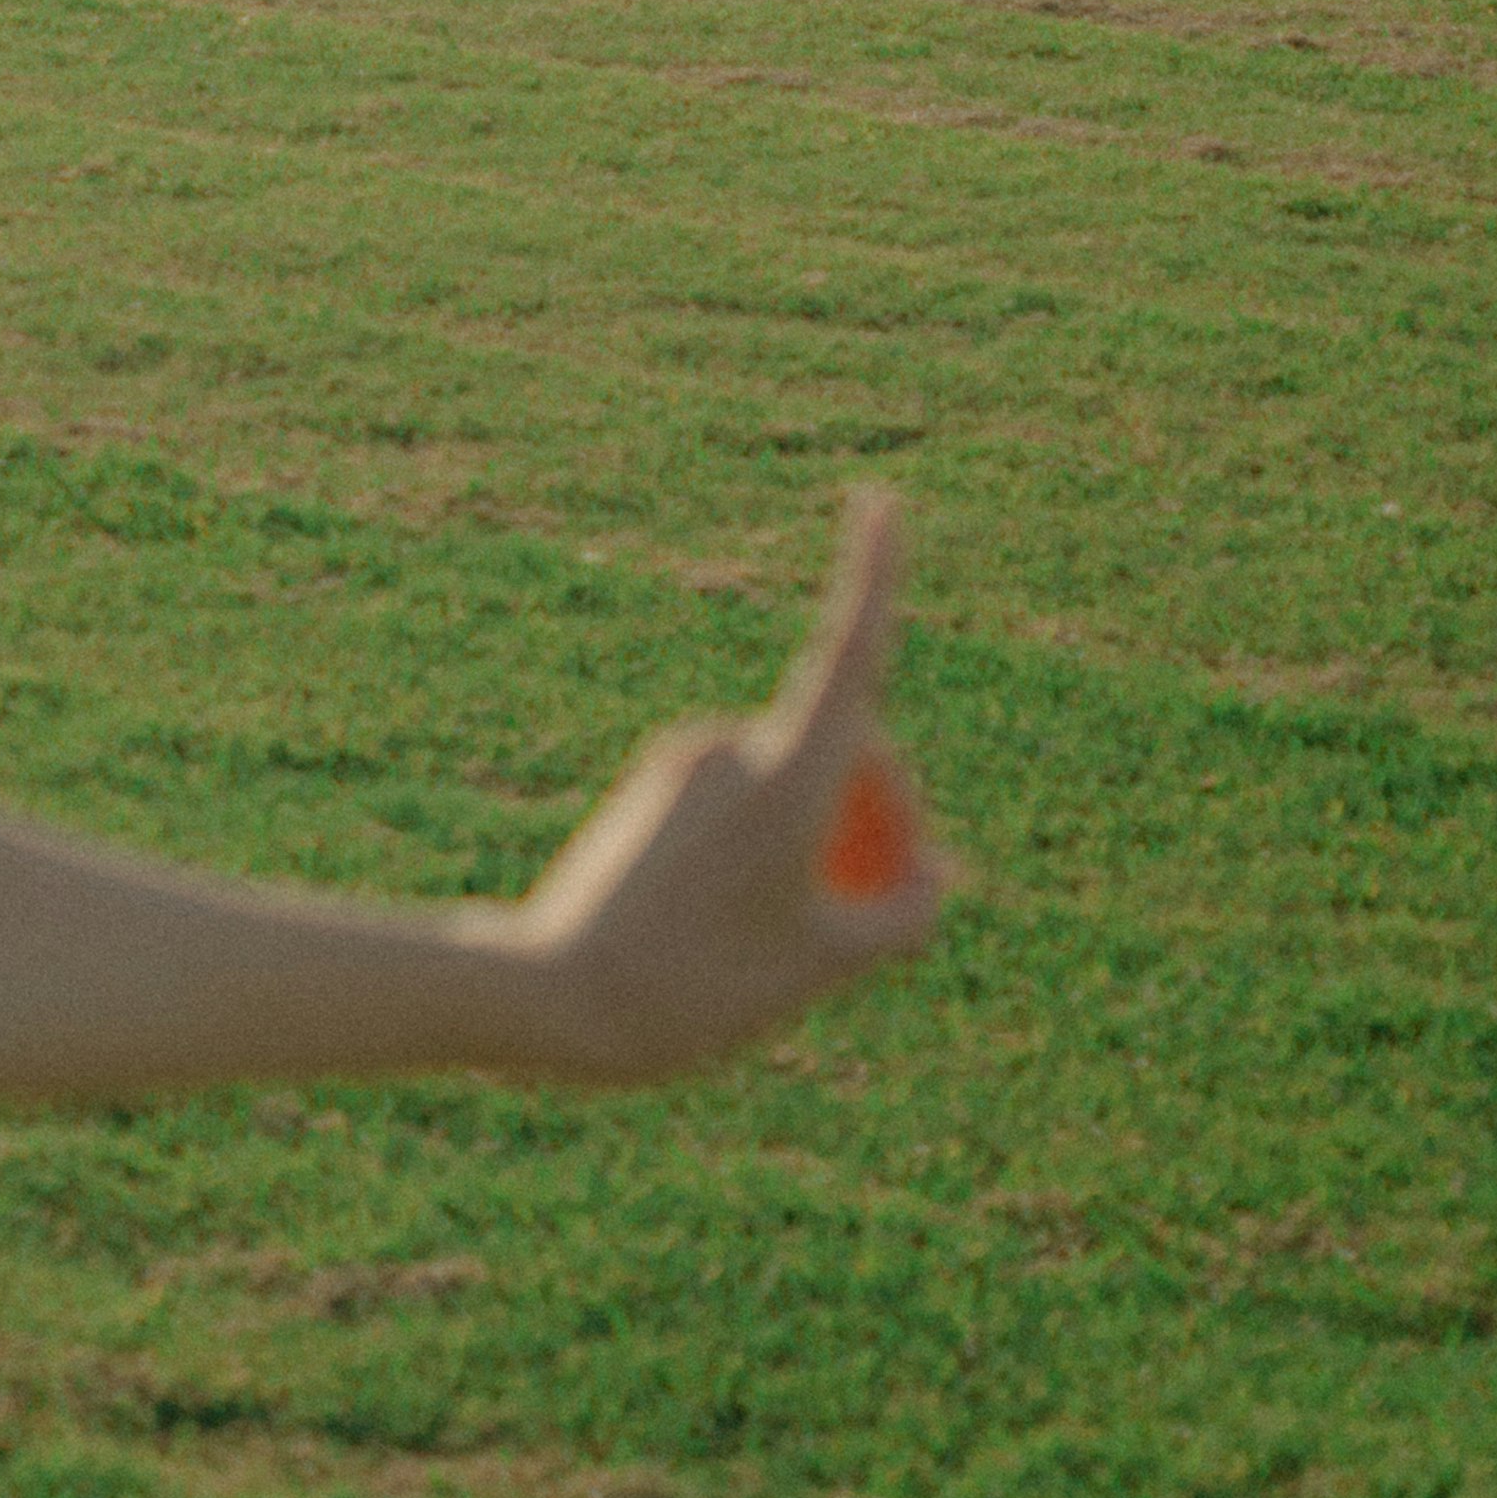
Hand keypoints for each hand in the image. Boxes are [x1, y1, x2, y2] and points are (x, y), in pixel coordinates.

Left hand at [512, 490, 953, 1083]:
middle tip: (884, 909)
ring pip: (793, 780)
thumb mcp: (825, 965)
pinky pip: (745, 799)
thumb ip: (900, 914)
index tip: (881, 502)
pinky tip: (746, 919)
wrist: (555, 996)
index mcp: (784, 774)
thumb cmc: (698, 987)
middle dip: (880, 807)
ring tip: (792, 932)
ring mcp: (686, 764)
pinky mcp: (655, 790)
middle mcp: (733, 749)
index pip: (847, 656)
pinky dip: (773, 840)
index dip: (873, 576)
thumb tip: (940, 874)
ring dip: (821, 834)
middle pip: (843, 747)